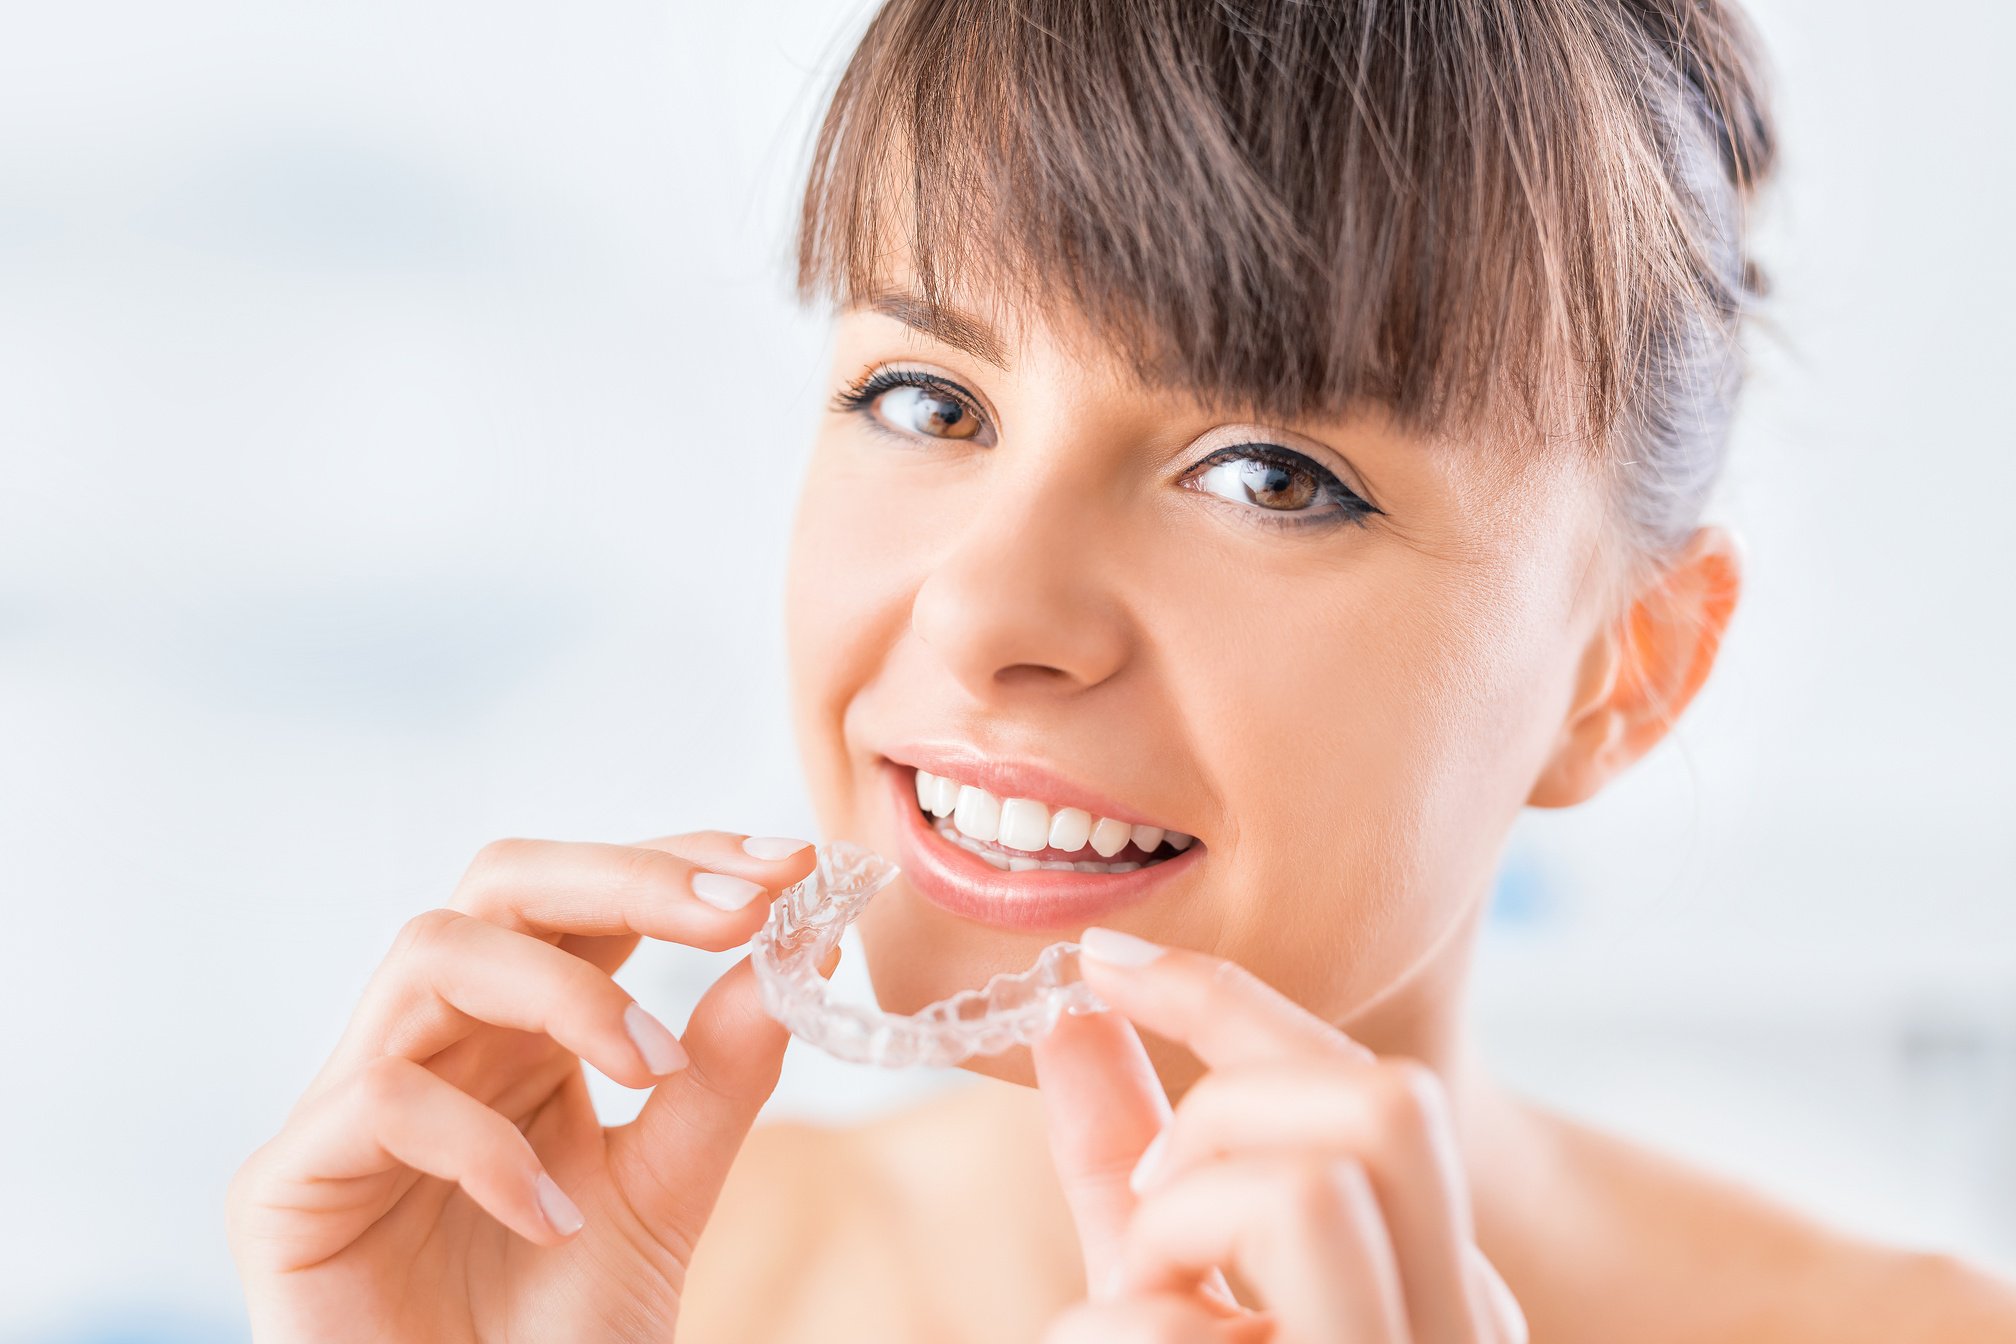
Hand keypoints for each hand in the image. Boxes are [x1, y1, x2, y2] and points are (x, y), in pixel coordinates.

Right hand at [227, 831, 828, 1342]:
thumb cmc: (557, 1336)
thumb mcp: (666, 1193)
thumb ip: (722, 1077)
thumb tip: (797, 946)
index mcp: (522, 1033)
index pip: (589, 899)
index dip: (681, 860)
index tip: (790, 863)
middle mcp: (437, 1044)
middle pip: (502, 882)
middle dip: (628, 876)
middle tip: (740, 910)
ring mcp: (352, 1105)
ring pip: (431, 951)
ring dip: (564, 991)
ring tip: (652, 1069)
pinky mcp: (287, 1187)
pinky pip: (380, 1099)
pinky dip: (482, 1142)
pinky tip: (551, 1216)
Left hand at [1032, 929, 1525, 1343]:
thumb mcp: (1154, 1277)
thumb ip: (1129, 1160)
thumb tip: (1072, 1015)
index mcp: (1437, 1277)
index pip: (1377, 1086)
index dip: (1227, 997)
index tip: (1105, 958)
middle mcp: (1463, 1328)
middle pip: (1395, 1101)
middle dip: (1231, 1108)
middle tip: (1153, 1202)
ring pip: (1312, 1193)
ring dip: (1173, 1230)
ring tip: (1138, 1308)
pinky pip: (1187, 1330)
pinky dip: (1109, 1336)